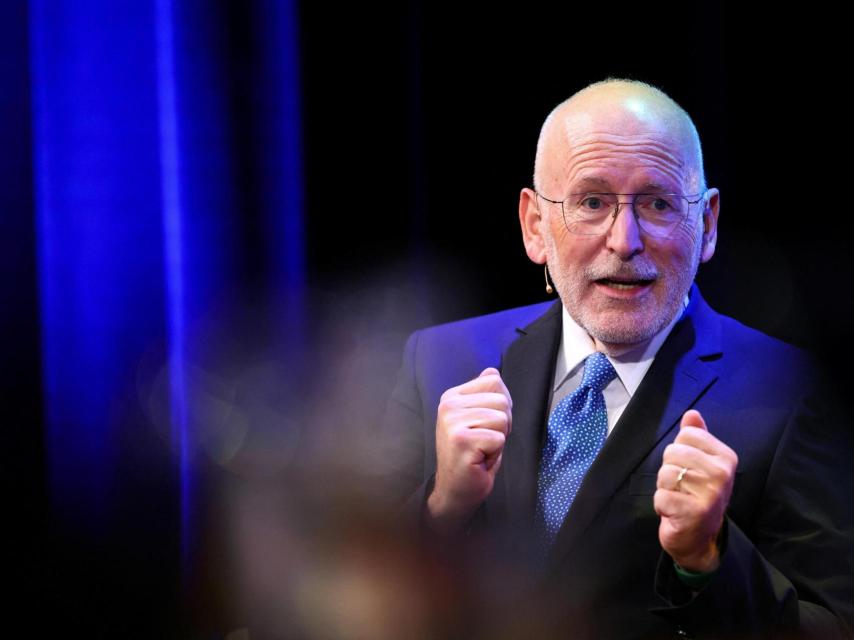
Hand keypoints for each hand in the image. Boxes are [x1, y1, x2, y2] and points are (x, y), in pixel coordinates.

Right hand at [427, 367, 512, 533]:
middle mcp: (448, 405)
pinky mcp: (461, 440)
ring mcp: (452, 422)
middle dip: (503, 424)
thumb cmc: (472, 455)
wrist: (456, 489)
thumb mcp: (478, 418)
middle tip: (484, 441)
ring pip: (502, 418)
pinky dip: (495, 453)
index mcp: (452, 396)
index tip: (485, 425)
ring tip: (481, 449)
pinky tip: (479, 459)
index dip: (501, 405)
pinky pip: (499, 438)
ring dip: (499, 439)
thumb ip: (485, 395)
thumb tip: (493, 371)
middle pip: (502, 400)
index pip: (494, 380)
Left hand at [654, 409, 737, 571]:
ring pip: (665, 473)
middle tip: (682, 487)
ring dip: (665, 488)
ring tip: (679, 499)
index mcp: (725, 458)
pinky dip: (662, 506)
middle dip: (669, 470)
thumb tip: (691, 414)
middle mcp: (722, 474)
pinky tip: (675, 512)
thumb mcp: (700, 464)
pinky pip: (661, 496)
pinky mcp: (694, 512)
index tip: (689, 469)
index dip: (678, 452)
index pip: (686, 435)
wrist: (700, 540)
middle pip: (673, 452)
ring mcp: (710, 494)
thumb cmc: (697, 496)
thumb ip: (697, 437)